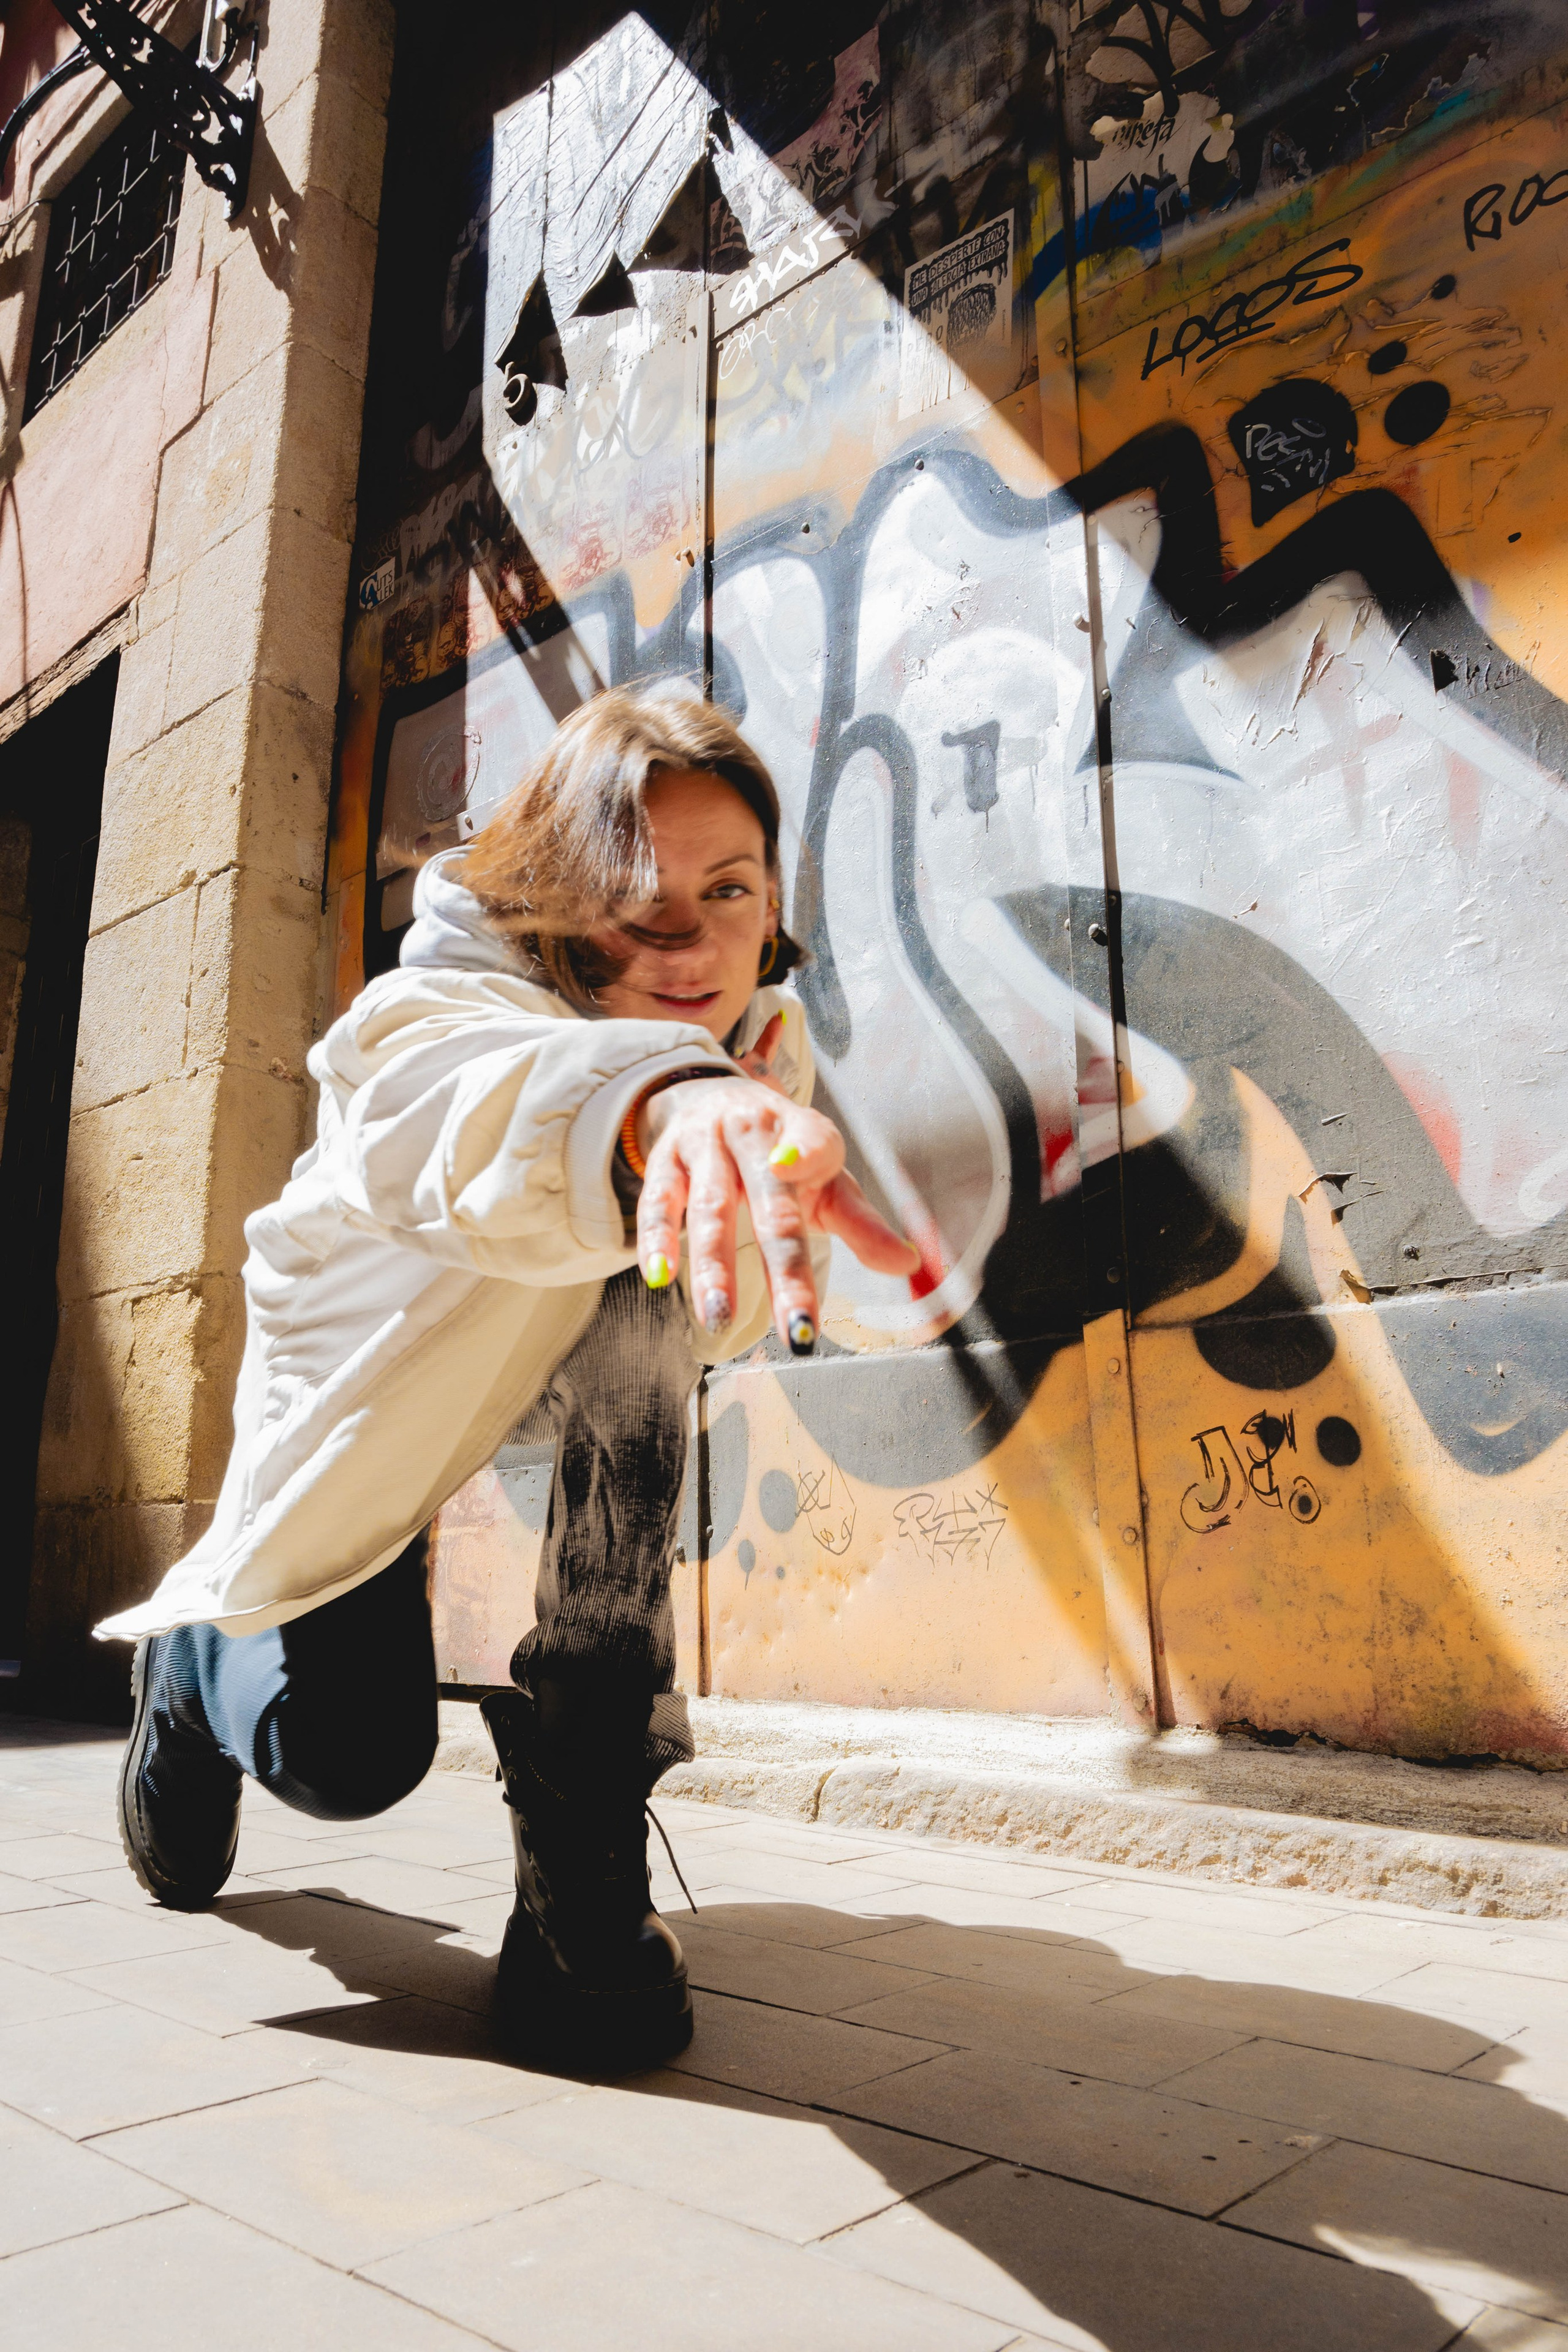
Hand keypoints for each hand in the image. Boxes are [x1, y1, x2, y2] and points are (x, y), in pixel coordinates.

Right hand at [635, 1043, 918, 1350]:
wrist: (710, 1097)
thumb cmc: (779, 1153)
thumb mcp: (825, 1180)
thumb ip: (862, 1224)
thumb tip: (908, 1263)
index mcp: (802, 1132)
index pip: (813, 1142)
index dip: (807, 1153)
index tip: (798, 1166)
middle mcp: (752, 1132)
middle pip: (770, 1201)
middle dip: (784, 1268)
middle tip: (798, 1329)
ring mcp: (705, 1146)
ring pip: (709, 1207)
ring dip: (714, 1266)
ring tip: (720, 1318)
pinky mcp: (665, 1162)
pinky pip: (658, 1203)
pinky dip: (657, 1239)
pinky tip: (660, 1277)